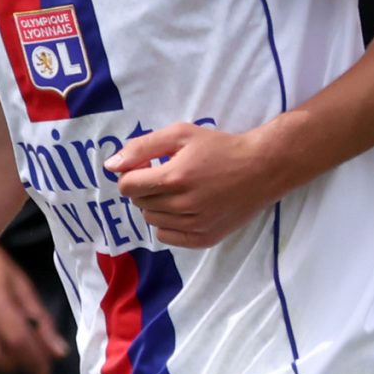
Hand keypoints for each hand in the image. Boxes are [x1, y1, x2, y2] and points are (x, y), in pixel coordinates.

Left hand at [104, 121, 280, 249]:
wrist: (263, 168)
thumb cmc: (220, 147)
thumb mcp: (180, 134)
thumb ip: (141, 147)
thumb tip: (110, 166)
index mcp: (174, 178)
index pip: (126, 187)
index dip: (132, 174)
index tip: (148, 166)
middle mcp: (183, 205)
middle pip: (139, 202)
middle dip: (145, 187)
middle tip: (167, 175)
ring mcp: (195, 225)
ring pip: (151, 220)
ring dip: (156, 205)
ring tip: (178, 190)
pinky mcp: (205, 238)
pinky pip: (167, 236)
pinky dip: (168, 224)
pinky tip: (183, 208)